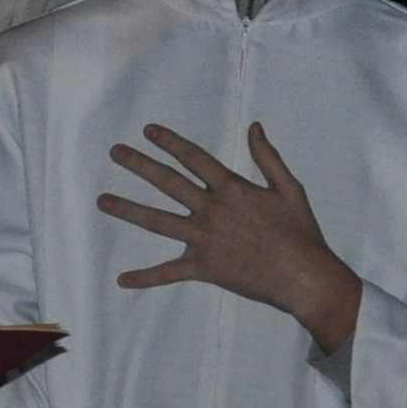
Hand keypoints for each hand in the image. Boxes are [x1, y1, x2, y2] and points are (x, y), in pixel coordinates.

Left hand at [98, 123, 361, 352]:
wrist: (304, 277)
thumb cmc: (301, 232)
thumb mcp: (289, 188)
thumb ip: (268, 157)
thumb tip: (254, 127)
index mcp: (232, 189)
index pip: (193, 158)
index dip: (170, 142)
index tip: (147, 129)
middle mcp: (212, 211)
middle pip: (168, 183)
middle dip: (139, 164)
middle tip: (115, 152)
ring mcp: (204, 240)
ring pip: (158, 222)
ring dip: (128, 210)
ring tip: (102, 201)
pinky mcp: (203, 267)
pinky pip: (169, 273)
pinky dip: (146, 278)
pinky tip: (122, 280)